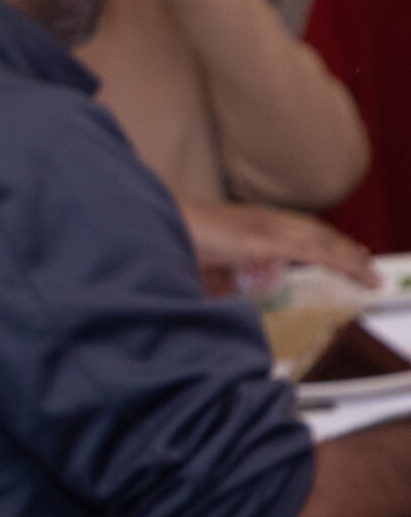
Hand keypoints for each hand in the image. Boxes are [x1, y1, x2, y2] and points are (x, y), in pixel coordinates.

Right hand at [182, 198, 377, 288]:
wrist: (148, 223)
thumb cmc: (166, 243)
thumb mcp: (198, 268)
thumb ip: (218, 281)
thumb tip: (230, 296)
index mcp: (246, 223)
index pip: (294, 228)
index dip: (320, 238)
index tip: (339, 251)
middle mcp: (261, 219)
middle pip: (313, 231)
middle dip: (341, 246)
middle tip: (363, 262)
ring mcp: (264, 227)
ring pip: (320, 239)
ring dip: (347, 255)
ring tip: (368, 272)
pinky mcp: (265, 240)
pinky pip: (313, 251)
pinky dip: (337, 260)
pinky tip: (355, 270)